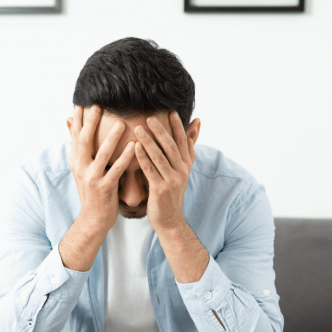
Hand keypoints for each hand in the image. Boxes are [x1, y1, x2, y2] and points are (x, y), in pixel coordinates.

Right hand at [67, 105, 135, 229]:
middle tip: (99, 106)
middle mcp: (80, 168)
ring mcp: (92, 178)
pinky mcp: (104, 188)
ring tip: (121, 123)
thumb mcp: (82, 168)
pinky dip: (125, 157)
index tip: (82, 101)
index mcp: (76, 162)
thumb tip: (68, 121)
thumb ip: (78, 146)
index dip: (78, 119)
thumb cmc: (93, 191)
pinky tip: (134, 146)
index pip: (75, 136)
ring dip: (111, 138)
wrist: (93, 219)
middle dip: (91, 123)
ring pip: (101, 154)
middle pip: (84, 141)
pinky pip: (116, 170)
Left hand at [134, 111, 196, 231]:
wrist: (170, 220)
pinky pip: (150, 170)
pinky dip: (143, 158)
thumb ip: (187, 148)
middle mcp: (181, 171)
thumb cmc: (171, 193)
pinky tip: (135, 147)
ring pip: (160, 157)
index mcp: (186, 165)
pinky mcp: (160, 190)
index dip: (178, 126)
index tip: (170, 111)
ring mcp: (172, 181)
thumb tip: (197, 123)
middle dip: (161, 130)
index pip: (182, 141)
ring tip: (138, 128)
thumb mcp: (183, 170)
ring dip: (148, 141)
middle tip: (150, 117)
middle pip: (171, 146)